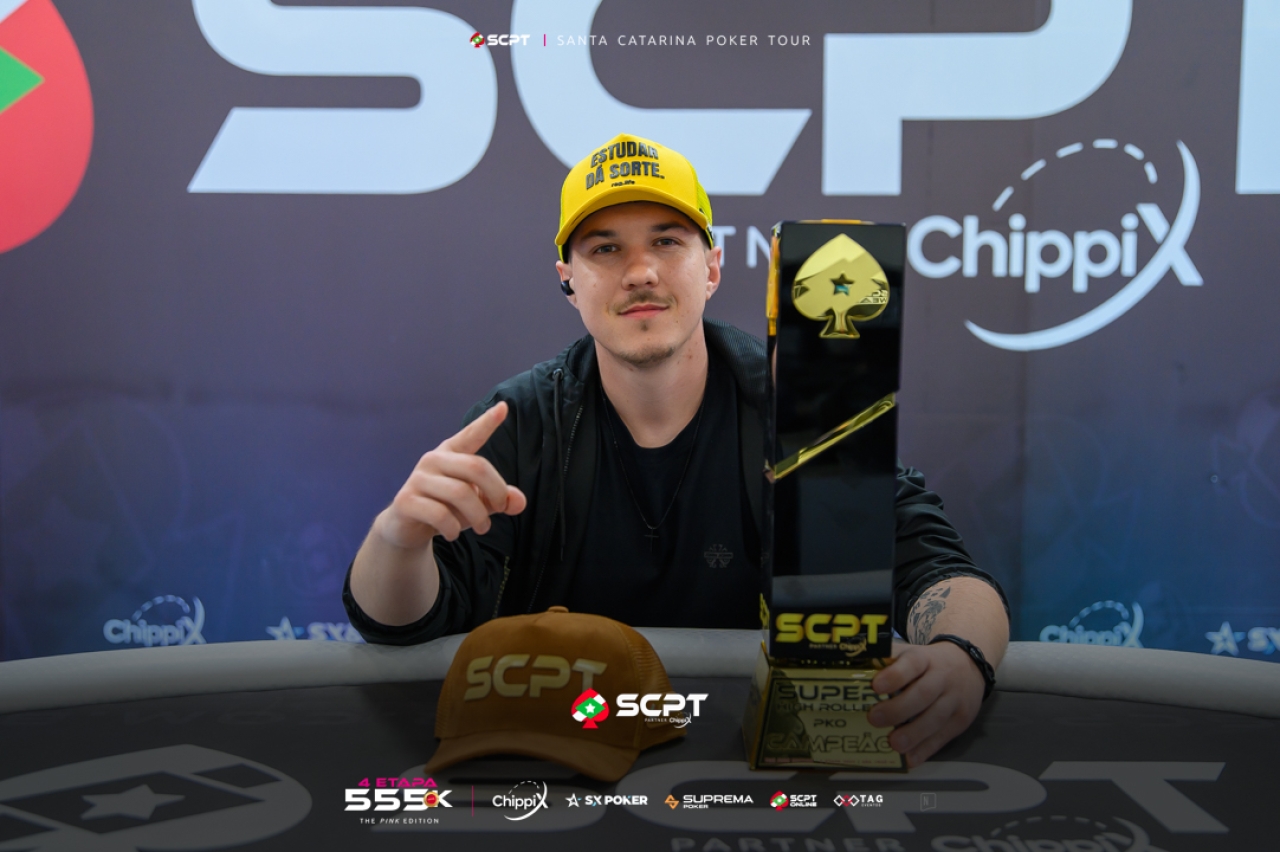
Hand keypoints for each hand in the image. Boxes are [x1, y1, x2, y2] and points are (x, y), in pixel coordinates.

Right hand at [376, 401, 526, 549]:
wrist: (407, 528)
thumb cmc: (447, 508)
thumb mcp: (478, 503)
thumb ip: (500, 500)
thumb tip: (519, 503)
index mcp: (452, 453)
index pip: (472, 434)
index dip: (488, 422)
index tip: (504, 407)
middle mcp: (433, 459)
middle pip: (476, 467)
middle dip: (496, 492)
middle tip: (500, 510)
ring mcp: (417, 479)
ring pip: (461, 494)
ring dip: (478, 517)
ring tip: (482, 528)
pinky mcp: (406, 501)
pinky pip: (441, 514)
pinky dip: (454, 529)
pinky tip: (453, 534)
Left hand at [868, 639, 985, 766]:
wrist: (969, 665)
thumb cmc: (928, 663)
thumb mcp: (911, 653)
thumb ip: (886, 659)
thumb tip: (852, 665)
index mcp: (924, 658)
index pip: (912, 663)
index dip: (895, 675)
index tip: (876, 686)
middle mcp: (942, 678)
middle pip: (923, 694)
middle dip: (898, 709)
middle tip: (875, 719)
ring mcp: (954, 700)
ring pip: (935, 718)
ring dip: (913, 734)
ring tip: (894, 744)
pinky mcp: (961, 720)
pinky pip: (943, 736)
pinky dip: (926, 750)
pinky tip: (911, 759)